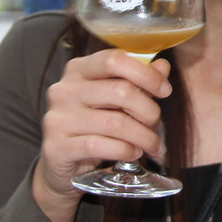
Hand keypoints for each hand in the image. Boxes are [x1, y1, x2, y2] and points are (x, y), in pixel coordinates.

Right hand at [33, 50, 172, 208]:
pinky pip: (99, 146)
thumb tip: (162, 67)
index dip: (146, 74)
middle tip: (156, 124)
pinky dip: (124, 151)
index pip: (114, 60)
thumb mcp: (114, 100)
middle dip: (148, 110)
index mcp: (78, 70)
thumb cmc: (92, 125)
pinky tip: (133, 153)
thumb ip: (137, 81)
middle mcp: (64, 90)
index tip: (164, 90)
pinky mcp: (56, 147)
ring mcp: (58, 119)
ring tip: (152, 145)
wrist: (60, 161)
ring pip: (114, 122)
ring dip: (143, 136)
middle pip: (120, 91)